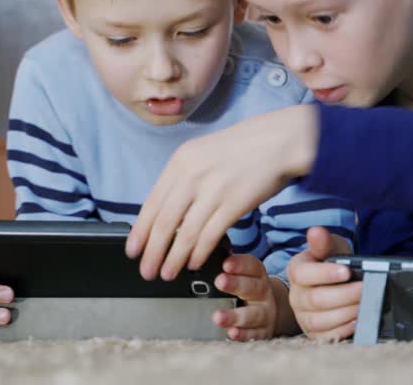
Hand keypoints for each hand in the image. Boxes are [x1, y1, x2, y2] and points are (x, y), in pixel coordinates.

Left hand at [126, 104, 318, 280]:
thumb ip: (184, 178)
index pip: (152, 204)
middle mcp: (192, 175)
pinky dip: (198, 254)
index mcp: (180, 161)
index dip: (140, 232)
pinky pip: (209, 236)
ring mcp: (213, 190)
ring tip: (167, 273)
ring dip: (173, 259)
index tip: (133, 250)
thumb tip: (167, 212)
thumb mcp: (204, 153)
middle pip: (164, 223)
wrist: (279, 140)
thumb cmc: (243, 148)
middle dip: (152, 252)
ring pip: (184, 234)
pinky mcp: (234, 204)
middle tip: (146, 271)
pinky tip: (194, 263)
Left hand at [211, 255, 291, 340]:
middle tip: (219, 281)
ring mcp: (265, 313)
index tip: (226, 263)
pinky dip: (242, 335)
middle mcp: (263, 293)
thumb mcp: (242, 275)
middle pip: (252, 288)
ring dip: (235, 316)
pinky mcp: (264, 332)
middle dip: (236, 285)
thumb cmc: (247, 288)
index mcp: (257, 275)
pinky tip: (231, 334)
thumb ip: (227, 269)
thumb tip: (200, 256)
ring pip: (252, 315)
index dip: (240, 264)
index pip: (252, 266)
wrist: (269, 310)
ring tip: (218, 317)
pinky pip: (253, 335)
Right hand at [287, 226, 359, 341]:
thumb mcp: (331, 248)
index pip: (303, 274)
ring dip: (346, 312)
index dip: (325, 273)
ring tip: (364, 304)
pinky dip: (343, 329)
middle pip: (315, 299)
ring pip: (320, 320)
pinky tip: (357, 319)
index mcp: (296, 270)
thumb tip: (316, 232)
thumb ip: (324, 242)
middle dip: (344, 295)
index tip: (347, 271)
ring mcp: (302, 316)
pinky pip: (326, 336)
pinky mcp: (313, 333)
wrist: (335, 284)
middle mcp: (296, 295)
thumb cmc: (333, 264)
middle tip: (364, 289)